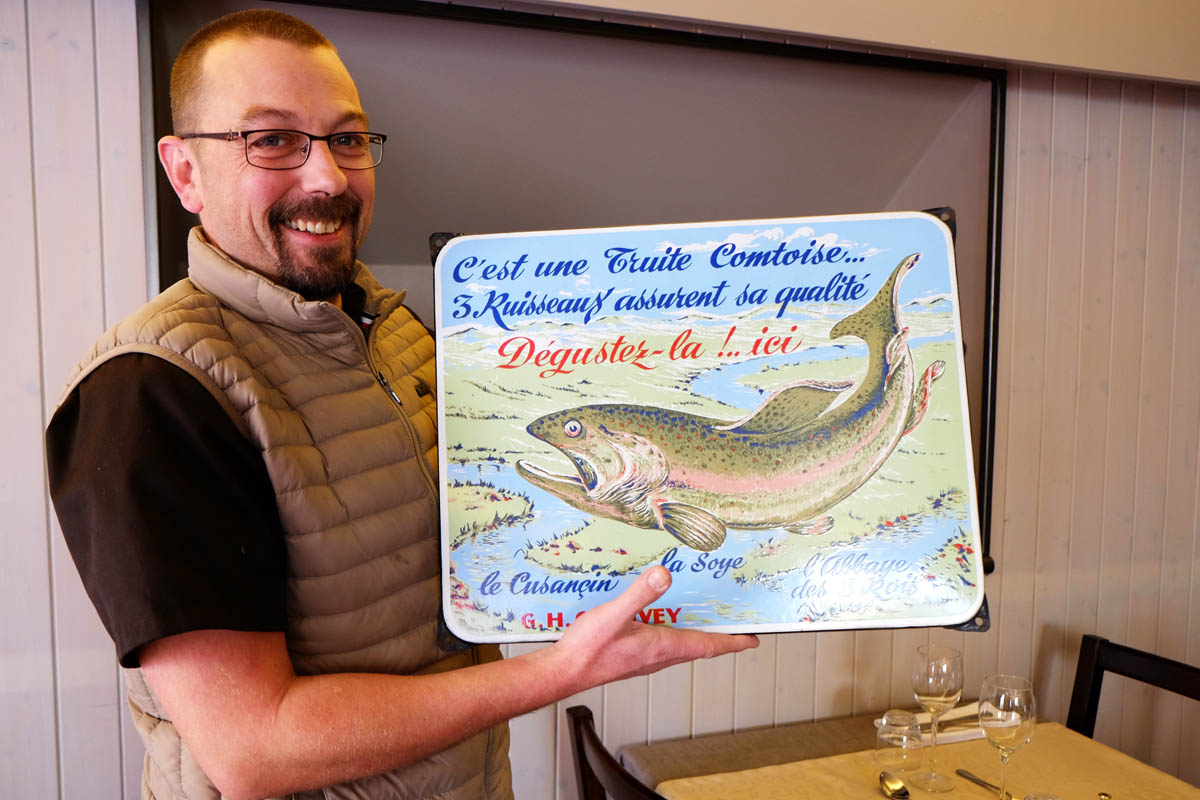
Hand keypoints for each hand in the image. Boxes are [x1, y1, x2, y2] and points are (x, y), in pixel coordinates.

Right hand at [549, 565, 757, 692]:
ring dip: (699, 634)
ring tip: (709, 618)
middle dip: (721, 636)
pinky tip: (663, 618)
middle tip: (739, 626)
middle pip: (700, 646)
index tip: (754, 639)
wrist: (564, 671)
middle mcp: (658, 655)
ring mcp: (646, 657)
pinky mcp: (634, 654)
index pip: (707, 645)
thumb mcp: (613, 615)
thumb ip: (639, 595)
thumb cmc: (587, 650)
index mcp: (661, 646)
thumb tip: (664, 575)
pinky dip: (675, 632)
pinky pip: (664, 643)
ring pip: (682, 645)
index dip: (733, 641)